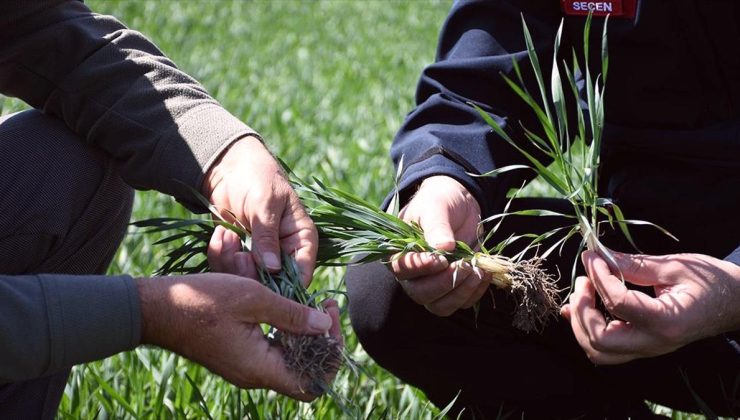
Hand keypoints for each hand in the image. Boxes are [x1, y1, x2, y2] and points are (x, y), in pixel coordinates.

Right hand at [135, 273, 341, 400]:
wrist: (156, 309)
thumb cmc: (202, 301)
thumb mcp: (253, 299)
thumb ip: (291, 314)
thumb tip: (324, 326)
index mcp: (259, 369)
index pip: (312, 383)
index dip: (331, 355)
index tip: (330, 317)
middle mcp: (254, 375)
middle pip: (305, 371)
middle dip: (323, 339)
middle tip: (326, 305)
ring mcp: (245, 367)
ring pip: (290, 359)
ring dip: (306, 333)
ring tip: (312, 302)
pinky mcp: (238, 355)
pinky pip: (273, 350)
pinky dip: (286, 331)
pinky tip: (288, 306)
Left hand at [203, 136, 316, 284]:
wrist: (230, 168)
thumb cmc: (258, 177)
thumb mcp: (265, 203)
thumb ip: (267, 236)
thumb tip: (273, 269)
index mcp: (301, 239)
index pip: (303, 273)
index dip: (288, 286)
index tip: (266, 284)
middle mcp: (284, 253)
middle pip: (273, 284)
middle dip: (251, 273)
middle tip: (239, 254)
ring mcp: (260, 256)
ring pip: (248, 280)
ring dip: (231, 262)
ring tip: (226, 235)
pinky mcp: (239, 255)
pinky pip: (228, 269)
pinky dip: (220, 255)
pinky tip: (220, 234)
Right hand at [391, 175, 488, 315]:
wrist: (459, 203)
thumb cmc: (439, 201)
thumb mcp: (436, 207)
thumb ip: (437, 226)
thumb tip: (443, 247)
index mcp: (400, 252)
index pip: (403, 269)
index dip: (421, 268)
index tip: (441, 259)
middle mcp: (413, 274)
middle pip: (421, 294)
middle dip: (445, 283)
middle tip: (464, 265)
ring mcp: (433, 284)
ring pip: (441, 305)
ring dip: (461, 293)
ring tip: (478, 271)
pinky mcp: (453, 288)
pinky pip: (461, 302)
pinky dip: (475, 292)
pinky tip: (484, 274)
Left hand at [561, 250, 739, 364]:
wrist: (736, 302)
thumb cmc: (712, 282)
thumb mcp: (674, 267)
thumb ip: (633, 264)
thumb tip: (596, 256)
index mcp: (666, 321)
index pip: (618, 304)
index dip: (599, 277)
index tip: (592, 257)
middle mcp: (654, 343)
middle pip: (600, 340)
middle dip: (582, 310)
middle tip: (584, 281)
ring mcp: (647, 348)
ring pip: (598, 351)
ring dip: (581, 323)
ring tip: (582, 293)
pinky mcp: (642, 345)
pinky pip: (606, 348)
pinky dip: (586, 329)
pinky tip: (579, 307)